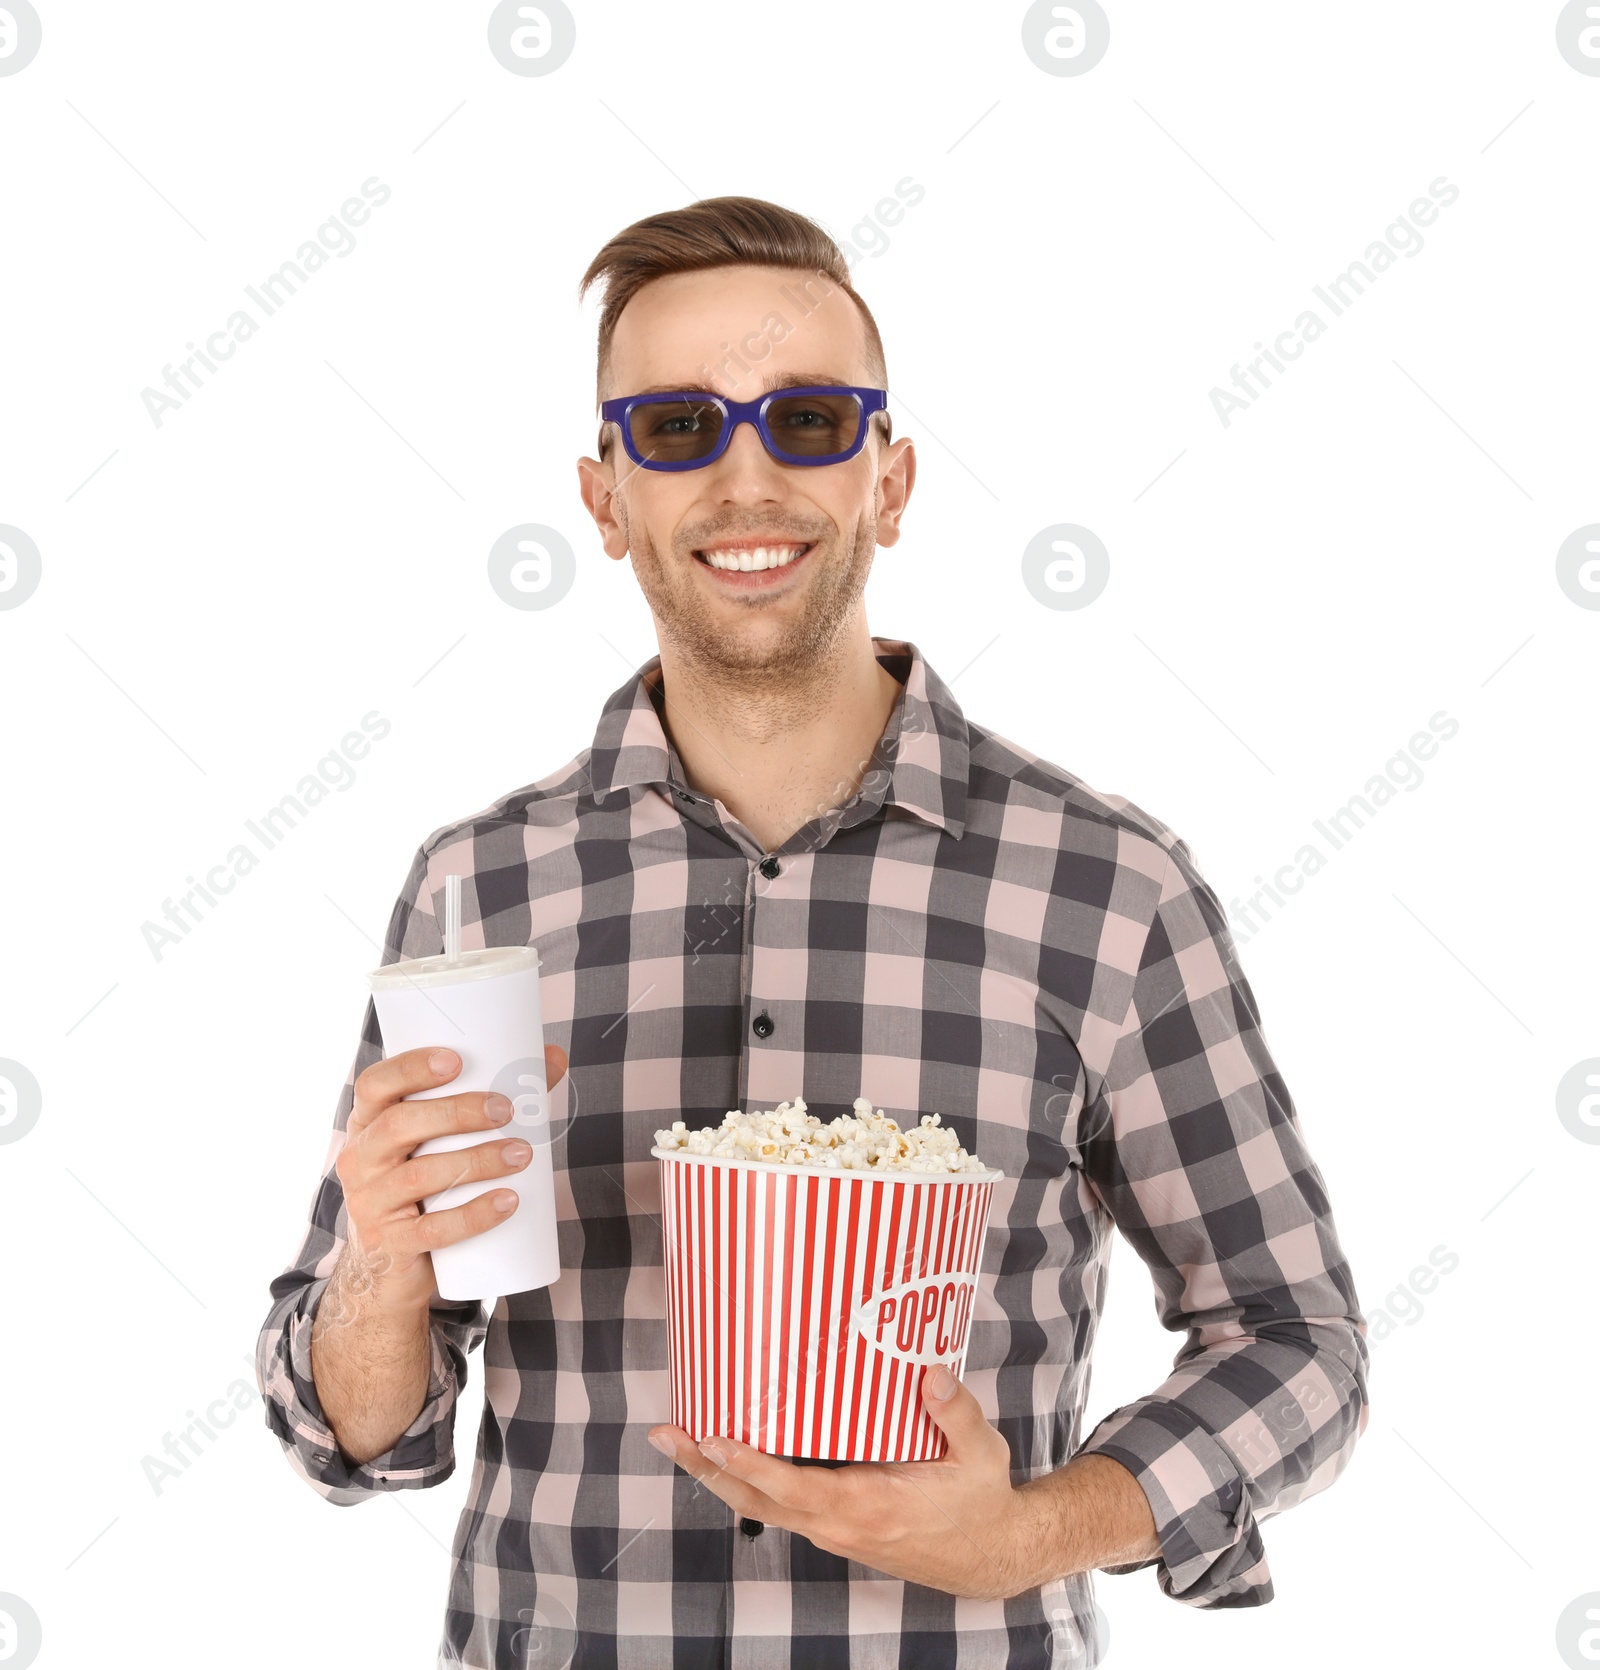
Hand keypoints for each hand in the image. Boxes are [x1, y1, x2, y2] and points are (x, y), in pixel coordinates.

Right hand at [334, 1043, 568, 1314]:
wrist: (391, 1270)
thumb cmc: (428, 1184)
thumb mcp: (442, 1141)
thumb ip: (495, 1097)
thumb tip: (553, 1057)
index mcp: (369, 1123)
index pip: (373, 1085)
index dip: (409, 1068)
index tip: (456, 1061)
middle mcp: (360, 1159)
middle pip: (398, 1125)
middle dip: (455, 1112)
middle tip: (505, 1109)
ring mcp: (370, 1204)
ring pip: (417, 1177)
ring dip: (475, 1162)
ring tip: (521, 1155)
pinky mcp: (391, 1245)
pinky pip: (431, 1230)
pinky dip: (473, 1216)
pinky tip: (508, 1202)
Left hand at [648, 1365, 1052, 1600]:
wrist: (989, 1557)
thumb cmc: (981, 1501)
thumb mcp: (982, 1454)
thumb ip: (956, 1413)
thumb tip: (931, 1372)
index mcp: (868, 1505)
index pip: (792, 1487)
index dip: (749, 1463)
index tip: (712, 1436)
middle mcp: (838, 1524)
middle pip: (755, 1499)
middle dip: (707, 1466)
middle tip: (665, 1432)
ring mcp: (832, 1531)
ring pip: (760, 1506)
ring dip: (717, 1474)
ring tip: (678, 1438)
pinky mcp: (834, 1528)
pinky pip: (778, 1506)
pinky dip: (745, 1480)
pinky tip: (728, 1454)